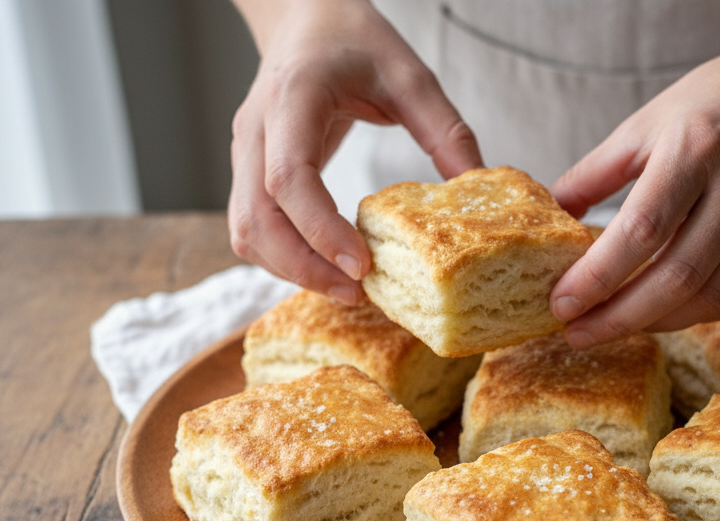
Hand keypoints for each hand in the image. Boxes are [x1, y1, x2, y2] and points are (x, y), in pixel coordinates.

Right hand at [228, 0, 481, 301]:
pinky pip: (250, 227)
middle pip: (257, 218)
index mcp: (293, 98)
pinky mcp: (247, 170)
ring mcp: (244, 152)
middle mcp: (255, 129)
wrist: (303, 13)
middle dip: (303, 267)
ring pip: (246, 230)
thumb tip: (476, 189)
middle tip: (357, 293)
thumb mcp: (410, 74)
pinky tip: (324, 267)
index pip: (289, 177)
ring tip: (345, 288)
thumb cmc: (353, 40)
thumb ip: (445, 130)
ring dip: (289, 269)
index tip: (361, 264)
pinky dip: (282, 257)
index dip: (321, 229)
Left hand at [549, 0, 719, 347]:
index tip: (561, 304)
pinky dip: (698, 313)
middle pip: (677, 276)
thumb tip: (549, 218)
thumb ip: (594, 174)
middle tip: (578, 333)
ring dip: (657, 322)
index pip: (641, 231)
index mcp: (696, 148)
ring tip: (615, 325)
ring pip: (712, 297)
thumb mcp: (645, 123)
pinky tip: (665, 313)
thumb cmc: (714, 101)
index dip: (598, 277)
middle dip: (620, 317)